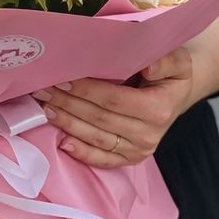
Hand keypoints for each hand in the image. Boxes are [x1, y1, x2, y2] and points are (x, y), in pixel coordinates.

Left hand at [32, 48, 193, 168]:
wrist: (175, 93)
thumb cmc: (170, 71)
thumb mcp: (176, 59)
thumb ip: (165, 60)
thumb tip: (148, 65)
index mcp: (158, 108)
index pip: (113, 99)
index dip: (86, 90)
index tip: (61, 77)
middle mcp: (148, 133)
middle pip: (99, 118)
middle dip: (68, 103)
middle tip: (41, 89)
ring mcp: (139, 149)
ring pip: (96, 138)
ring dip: (67, 123)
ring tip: (44, 106)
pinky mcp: (131, 158)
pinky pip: (103, 159)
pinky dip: (82, 152)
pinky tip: (62, 142)